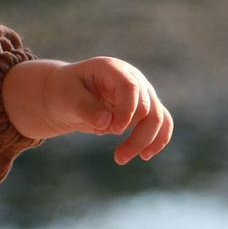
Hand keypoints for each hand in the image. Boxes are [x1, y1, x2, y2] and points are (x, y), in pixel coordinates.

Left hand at [1, 57, 173, 163]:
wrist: (67, 94)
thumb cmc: (65, 91)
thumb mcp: (67, 97)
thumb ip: (85, 107)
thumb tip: (107, 123)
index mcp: (112, 69)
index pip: (129, 87)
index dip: (127, 110)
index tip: (115, 131)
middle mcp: (132, 78)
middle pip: (147, 108)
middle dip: (135, 135)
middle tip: (118, 158)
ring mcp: (141, 93)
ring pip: (156, 118)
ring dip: (144, 141)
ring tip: (122, 159)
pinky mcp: (145, 108)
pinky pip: (162, 122)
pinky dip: (158, 139)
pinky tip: (145, 155)